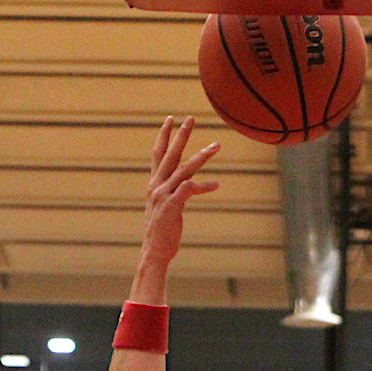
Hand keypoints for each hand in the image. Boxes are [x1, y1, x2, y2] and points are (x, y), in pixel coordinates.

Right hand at [142, 116, 219, 268]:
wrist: (154, 252)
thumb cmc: (161, 233)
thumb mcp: (165, 209)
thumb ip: (172, 195)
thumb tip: (184, 189)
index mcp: (154, 184)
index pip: (158, 154)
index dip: (164, 136)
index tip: (170, 120)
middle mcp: (157, 186)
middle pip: (170, 154)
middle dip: (181, 135)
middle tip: (191, 118)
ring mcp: (164, 194)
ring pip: (184, 169)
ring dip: (201, 156)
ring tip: (216, 145)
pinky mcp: (172, 205)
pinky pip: (190, 189)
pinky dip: (205, 185)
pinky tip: (217, 184)